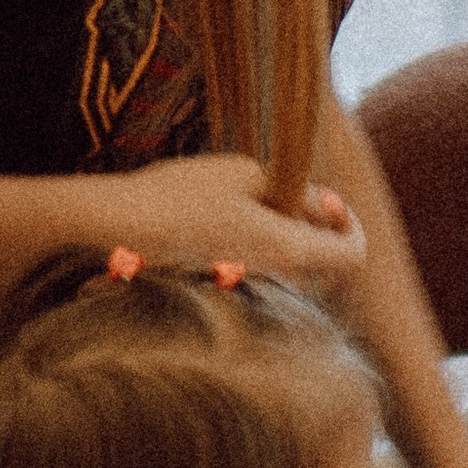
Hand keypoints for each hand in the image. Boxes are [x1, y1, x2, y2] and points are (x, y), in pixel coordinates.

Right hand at [99, 151, 364, 289]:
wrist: (115, 228)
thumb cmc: (180, 194)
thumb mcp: (246, 174)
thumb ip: (295, 192)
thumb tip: (320, 205)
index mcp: (287, 251)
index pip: (352, 254)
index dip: (349, 223)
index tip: (326, 200)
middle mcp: (272, 280)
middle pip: (321, 262)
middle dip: (313, 226)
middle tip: (284, 193)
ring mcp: (244, 292)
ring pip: (286, 267)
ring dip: (281, 235)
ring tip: (246, 204)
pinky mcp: (221, 293)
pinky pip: (256, 273)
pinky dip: (254, 248)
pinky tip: (221, 222)